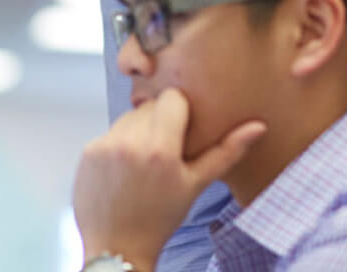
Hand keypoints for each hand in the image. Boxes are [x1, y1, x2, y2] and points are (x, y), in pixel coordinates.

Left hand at [72, 87, 265, 271]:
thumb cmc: (162, 217)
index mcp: (161, 148)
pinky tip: (123, 171)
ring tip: (143, 163)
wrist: (118, 248)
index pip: (172, 98)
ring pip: (129, 117)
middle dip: (159, 123)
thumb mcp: (196, 185)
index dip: (179, 112)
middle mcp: (130, 142)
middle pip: (150, 106)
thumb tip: (258, 126)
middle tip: (163, 153)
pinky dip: (117, 144)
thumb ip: (227, 152)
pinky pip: (110, 132)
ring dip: (138, 131)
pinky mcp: (87, 151)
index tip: (181, 133)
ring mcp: (105, 146)